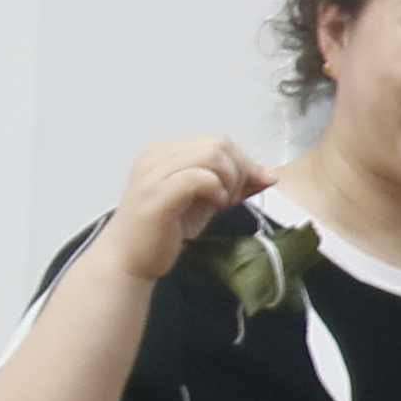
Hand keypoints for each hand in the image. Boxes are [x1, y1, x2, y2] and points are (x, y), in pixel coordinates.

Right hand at [103, 133, 276, 282]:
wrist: (130, 259)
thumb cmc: (166, 229)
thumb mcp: (206, 199)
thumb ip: (234, 183)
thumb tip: (271, 175)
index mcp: (164, 150)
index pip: (218, 141)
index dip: (244, 162)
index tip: (251, 187)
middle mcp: (155, 154)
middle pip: (219, 144)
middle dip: (239, 170)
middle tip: (231, 198)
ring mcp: (153, 173)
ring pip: (212, 156)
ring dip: (228, 180)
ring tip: (220, 203)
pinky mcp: (156, 194)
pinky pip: (199, 177)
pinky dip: (216, 190)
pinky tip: (213, 206)